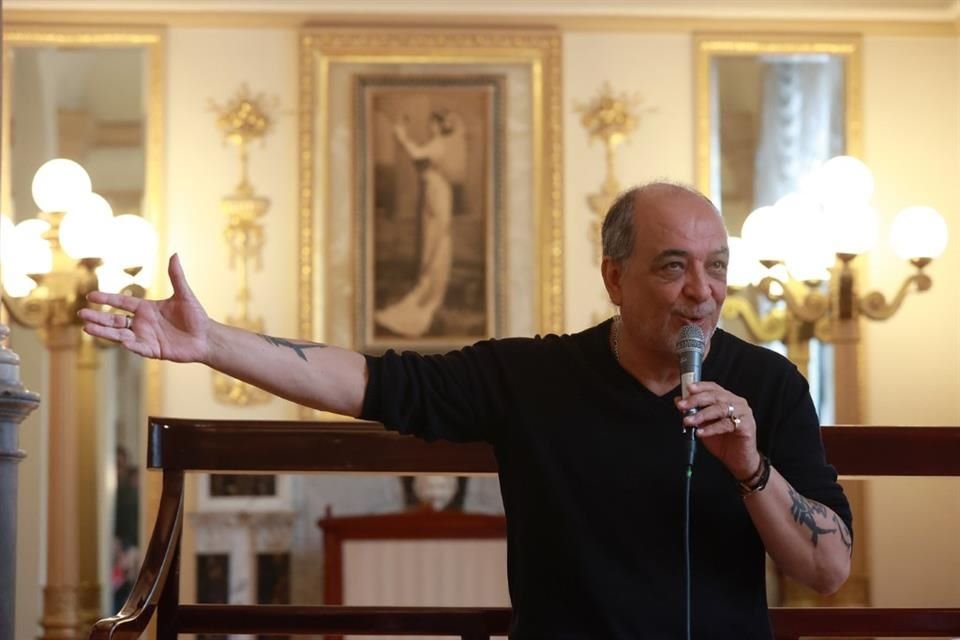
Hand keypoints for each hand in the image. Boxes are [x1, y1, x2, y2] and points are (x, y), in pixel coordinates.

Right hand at [79, 254, 210, 363]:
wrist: (206, 337)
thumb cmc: (196, 316)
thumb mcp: (184, 295)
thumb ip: (176, 276)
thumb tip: (175, 254)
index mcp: (147, 308)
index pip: (122, 302)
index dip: (107, 299)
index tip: (91, 296)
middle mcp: (142, 323)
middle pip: (115, 319)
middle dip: (98, 317)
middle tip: (81, 314)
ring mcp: (145, 337)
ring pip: (119, 334)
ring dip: (104, 331)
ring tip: (87, 328)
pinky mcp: (152, 350)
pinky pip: (137, 347)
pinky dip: (127, 344)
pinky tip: (118, 340)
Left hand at [675, 382, 759, 480]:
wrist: (738, 460)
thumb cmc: (723, 441)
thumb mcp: (704, 424)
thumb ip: (693, 412)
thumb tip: (679, 401)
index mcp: (727, 399)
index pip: (713, 387)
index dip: (700, 387)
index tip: (687, 389)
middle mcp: (737, 403)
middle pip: (715, 396)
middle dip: (696, 400)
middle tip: (682, 406)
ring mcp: (743, 413)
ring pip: (720, 409)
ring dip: (701, 415)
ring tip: (688, 421)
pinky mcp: (746, 426)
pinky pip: (726, 424)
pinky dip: (711, 428)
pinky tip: (700, 432)